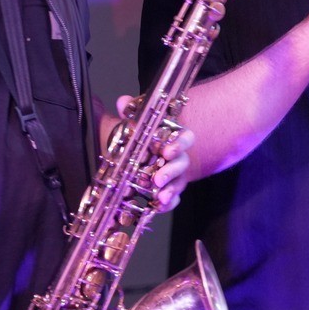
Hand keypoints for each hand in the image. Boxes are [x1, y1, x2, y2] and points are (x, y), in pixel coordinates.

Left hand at [109, 94, 196, 209]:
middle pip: (182, 163)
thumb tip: (123, 102)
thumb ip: (130, 112)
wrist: (139, 155)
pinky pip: (173, 199)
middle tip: (158, 178)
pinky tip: (158, 207)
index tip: (167, 151)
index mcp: (173, 138)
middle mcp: (177, 157)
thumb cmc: (142, 136)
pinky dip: (167, 204)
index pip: (185, 138)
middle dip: (171, 171)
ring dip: (170, 190)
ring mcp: (175, 175)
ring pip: (179, 183)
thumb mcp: (135, 122)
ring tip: (160, 197)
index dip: (179, 144)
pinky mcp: (169, 190)